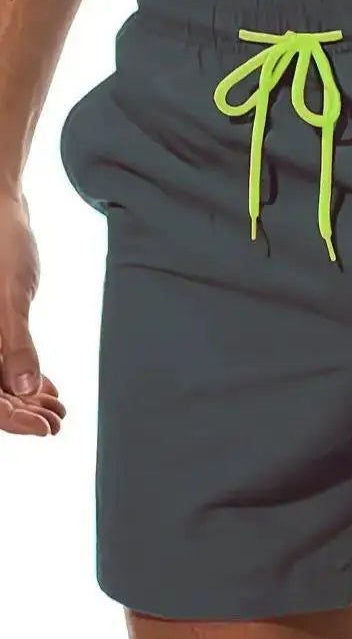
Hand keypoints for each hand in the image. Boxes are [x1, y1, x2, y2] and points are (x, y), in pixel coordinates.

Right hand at [0, 193, 65, 435]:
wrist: (0, 209)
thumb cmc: (1, 244)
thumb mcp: (10, 295)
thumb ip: (15, 343)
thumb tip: (25, 389)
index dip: (10, 418)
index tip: (44, 429)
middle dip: (21, 413)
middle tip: (58, 423)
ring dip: (26, 399)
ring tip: (59, 411)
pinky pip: (4, 360)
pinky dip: (26, 377)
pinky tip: (50, 390)